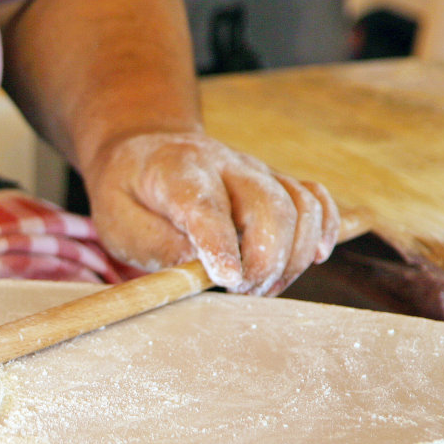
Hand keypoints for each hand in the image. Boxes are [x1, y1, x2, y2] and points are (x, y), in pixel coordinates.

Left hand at [80, 130, 338, 294]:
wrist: (145, 150)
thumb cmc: (128, 193)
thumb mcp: (118, 221)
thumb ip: (155, 243)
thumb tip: (198, 272)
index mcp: (177, 169)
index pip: (206, 205)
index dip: (221, 243)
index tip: (228, 279)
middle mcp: (225, 164)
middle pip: (268, 205)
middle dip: (265, 260)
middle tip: (242, 293)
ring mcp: (257, 171)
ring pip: (300, 205)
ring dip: (293, 256)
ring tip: (263, 288)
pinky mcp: (276, 183)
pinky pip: (316, 199)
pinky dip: (324, 229)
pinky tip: (314, 258)